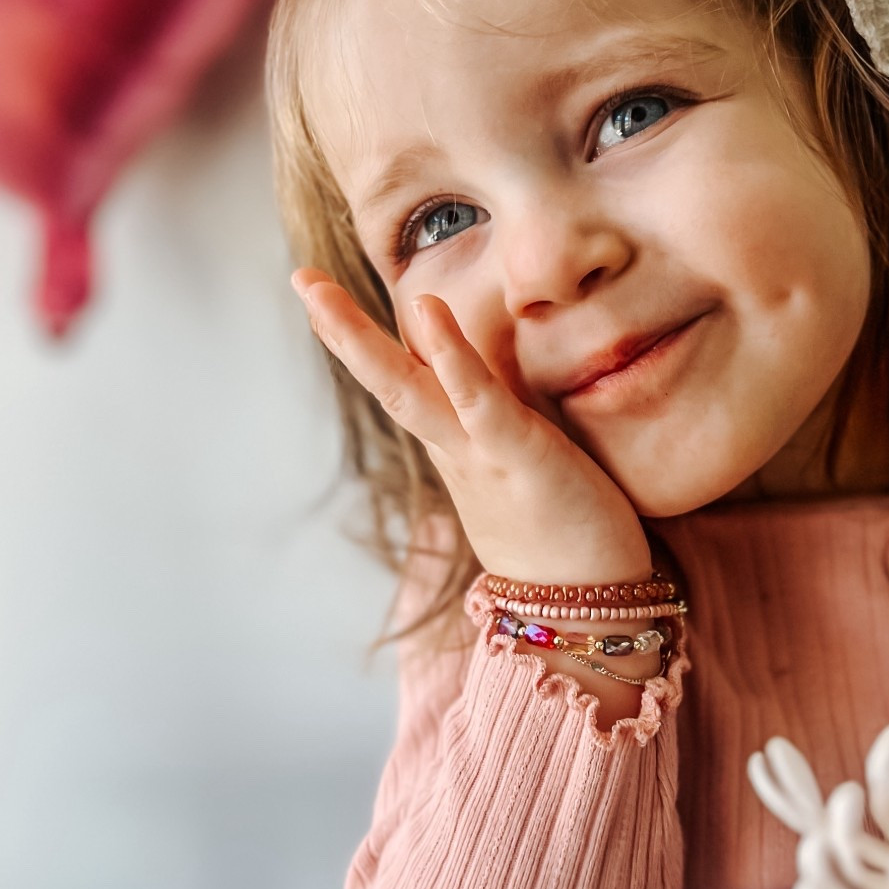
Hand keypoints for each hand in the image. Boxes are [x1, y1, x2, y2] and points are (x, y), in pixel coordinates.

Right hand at [293, 269, 653, 585]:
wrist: (589, 611)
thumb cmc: (566, 536)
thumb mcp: (523, 467)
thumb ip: (501, 424)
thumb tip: (490, 382)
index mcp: (454, 446)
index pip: (403, 380)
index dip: (363, 336)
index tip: (323, 291)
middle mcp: (453, 448)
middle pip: (386, 382)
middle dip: (340, 330)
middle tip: (298, 277)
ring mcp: (477, 453)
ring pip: (409, 390)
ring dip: (363, 340)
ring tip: (319, 291)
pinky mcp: (519, 455)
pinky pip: (478, 400)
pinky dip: (451, 356)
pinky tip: (427, 310)